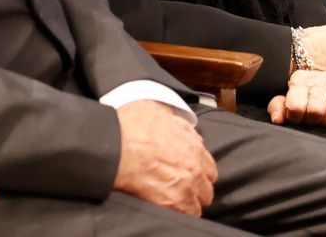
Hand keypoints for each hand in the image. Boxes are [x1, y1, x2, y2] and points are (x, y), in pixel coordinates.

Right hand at [112, 100, 215, 216]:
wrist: (115, 146)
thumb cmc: (131, 126)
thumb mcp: (158, 110)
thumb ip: (176, 122)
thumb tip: (182, 127)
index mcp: (193, 147)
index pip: (209, 168)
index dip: (199, 171)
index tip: (191, 173)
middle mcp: (194, 168)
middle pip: (206, 188)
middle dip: (197, 189)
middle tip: (182, 188)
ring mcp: (185, 187)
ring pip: (198, 204)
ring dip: (189, 202)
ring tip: (175, 200)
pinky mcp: (171, 203)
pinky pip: (186, 215)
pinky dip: (180, 213)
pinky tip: (169, 208)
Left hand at [267, 70, 325, 132]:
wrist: (320, 77)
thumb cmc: (301, 94)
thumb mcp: (285, 98)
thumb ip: (277, 107)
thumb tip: (278, 120)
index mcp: (300, 79)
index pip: (296, 105)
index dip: (295, 118)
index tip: (296, 119)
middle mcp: (321, 79)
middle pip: (317, 109)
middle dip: (312, 121)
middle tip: (310, 121)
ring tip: (323, 122)